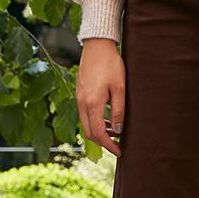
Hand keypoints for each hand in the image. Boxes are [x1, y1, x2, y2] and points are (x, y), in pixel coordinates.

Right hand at [76, 37, 124, 157]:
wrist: (97, 46)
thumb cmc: (111, 64)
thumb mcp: (119, 88)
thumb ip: (118, 110)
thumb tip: (118, 130)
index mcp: (92, 103)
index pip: (98, 133)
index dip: (109, 145)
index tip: (120, 151)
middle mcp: (82, 103)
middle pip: (89, 132)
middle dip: (103, 142)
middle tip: (117, 145)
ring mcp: (79, 98)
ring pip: (86, 124)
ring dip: (99, 131)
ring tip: (115, 132)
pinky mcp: (79, 93)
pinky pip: (85, 114)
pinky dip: (95, 121)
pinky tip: (107, 118)